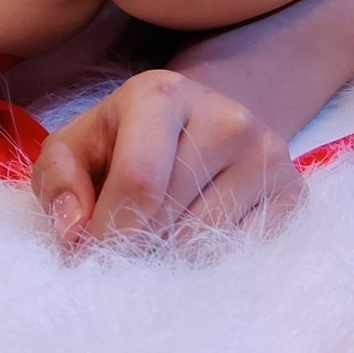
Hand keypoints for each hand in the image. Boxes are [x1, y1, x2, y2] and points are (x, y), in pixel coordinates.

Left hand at [29, 70, 304, 249]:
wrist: (199, 124)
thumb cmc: (123, 141)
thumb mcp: (74, 147)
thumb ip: (59, 181)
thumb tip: (74, 233)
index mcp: (162, 94)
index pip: (140, 181)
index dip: (109, 232)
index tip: (89, 255)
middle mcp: (226, 116)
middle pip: (171, 217)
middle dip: (134, 244)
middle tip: (121, 242)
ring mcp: (268, 153)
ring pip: (206, 241)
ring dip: (168, 254)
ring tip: (156, 233)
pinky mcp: (294, 191)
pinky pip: (242, 252)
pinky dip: (208, 258)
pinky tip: (193, 235)